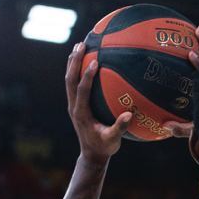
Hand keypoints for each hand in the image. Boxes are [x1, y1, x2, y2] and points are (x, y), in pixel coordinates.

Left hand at [65, 41, 129, 162]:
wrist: (92, 154)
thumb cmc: (104, 147)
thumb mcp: (113, 140)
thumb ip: (119, 128)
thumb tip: (129, 114)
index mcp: (81, 113)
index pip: (81, 90)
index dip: (87, 76)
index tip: (95, 61)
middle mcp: (74, 106)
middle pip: (70, 80)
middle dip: (75, 61)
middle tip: (82, 44)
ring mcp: (73, 104)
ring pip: (69, 79)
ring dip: (73, 62)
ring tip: (80, 45)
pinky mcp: (76, 104)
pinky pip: (75, 83)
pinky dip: (78, 70)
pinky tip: (86, 59)